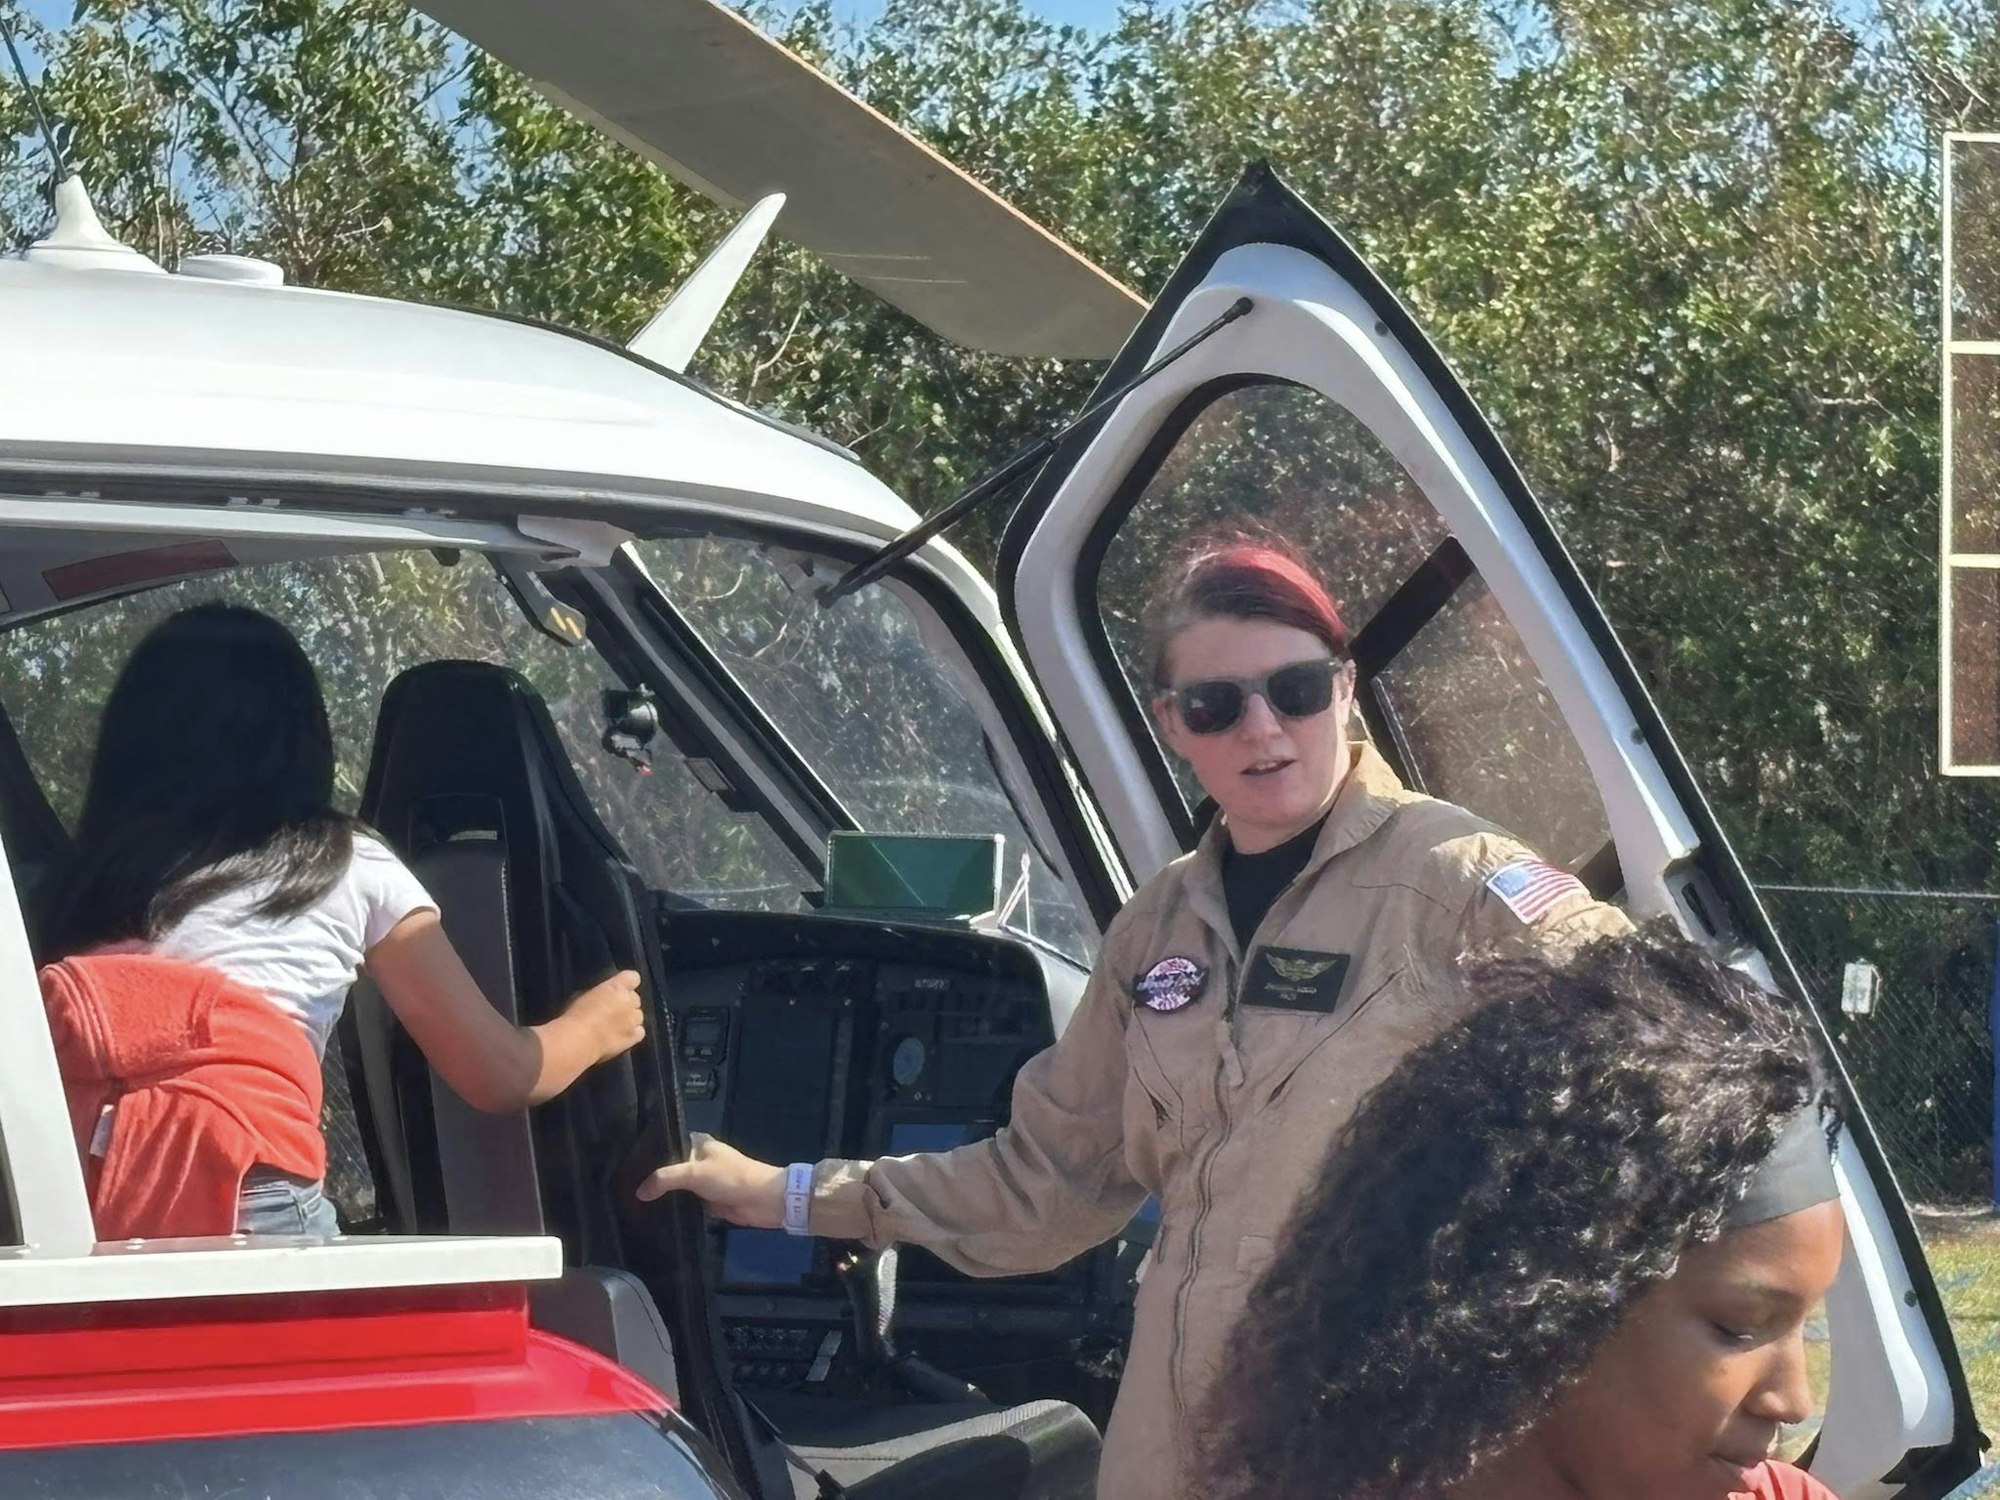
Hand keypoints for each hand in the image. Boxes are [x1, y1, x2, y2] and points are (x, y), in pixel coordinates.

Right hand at [562, 969, 645, 1063]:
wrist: (579, 1040)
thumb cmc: (576, 1015)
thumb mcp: (583, 995)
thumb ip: (600, 993)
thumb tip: (601, 996)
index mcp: (617, 986)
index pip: (632, 977)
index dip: (627, 983)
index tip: (619, 988)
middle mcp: (630, 1001)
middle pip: (635, 998)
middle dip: (626, 1003)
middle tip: (611, 1011)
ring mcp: (634, 1019)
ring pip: (638, 1015)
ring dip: (629, 1018)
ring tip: (615, 1026)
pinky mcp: (634, 1036)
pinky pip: (639, 1032)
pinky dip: (633, 1033)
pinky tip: (621, 1036)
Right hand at [636, 1133, 786, 1227]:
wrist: (764, 1201)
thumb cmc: (731, 1178)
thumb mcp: (695, 1173)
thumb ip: (665, 1179)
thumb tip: (639, 1192)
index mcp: (699, 1144)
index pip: (668, 1143)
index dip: (650, 1152)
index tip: (625, 1162)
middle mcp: (700, 1160)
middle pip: (671, 1168)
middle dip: (653, 1178)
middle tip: (623, 1186)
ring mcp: (704, 1182)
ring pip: (678, 1188)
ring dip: (663, 1195)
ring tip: (631, 1202)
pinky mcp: (709, 1202)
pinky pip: (686, 1205)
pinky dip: (674, 1209)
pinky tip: (653, 1215)